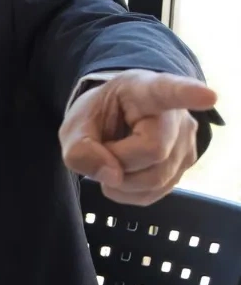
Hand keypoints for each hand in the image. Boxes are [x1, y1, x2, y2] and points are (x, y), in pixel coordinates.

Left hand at [61, 70, 217, 204]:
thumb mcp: (75, 126)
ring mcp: (187, 143)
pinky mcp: (184, 167)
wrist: (114, 118)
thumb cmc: (99, 115)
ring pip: (156, 179)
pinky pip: (155, 193)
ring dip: (121, 181)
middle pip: (153, 152)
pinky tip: (121, 175)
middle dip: (117, 160)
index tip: (208, 96)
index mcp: (146, 91)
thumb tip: (113, 177)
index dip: (189, 94)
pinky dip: (129, 192)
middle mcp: (176, 116)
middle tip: (104, 148)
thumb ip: (80, 149)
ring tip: (112, 159)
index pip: (171, 91)